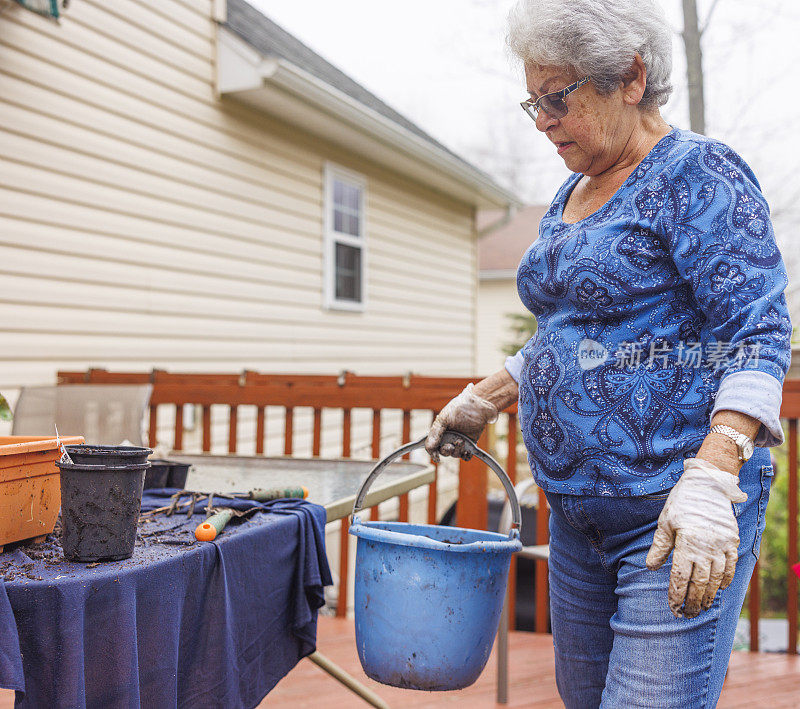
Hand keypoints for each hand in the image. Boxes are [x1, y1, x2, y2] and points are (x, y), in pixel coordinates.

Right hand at [425, 383, 497, 461]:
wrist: (479, 405)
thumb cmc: (460, 408)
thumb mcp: (443, 419)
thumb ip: (435, 434)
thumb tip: (429, 449)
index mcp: (440, 431)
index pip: (433, 445)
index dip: (433, 452)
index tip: (436, 457)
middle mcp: (449, 437)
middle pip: (444, 452)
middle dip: (446, 451)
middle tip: (450, 446)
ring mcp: (460, 440)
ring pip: (455, 454)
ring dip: (458, 450)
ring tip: (462, 441)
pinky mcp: (471, 443)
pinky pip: (466, 456)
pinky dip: (466, 456)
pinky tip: (468, 451)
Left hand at [645, 458, 746, 618]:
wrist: (708, 484)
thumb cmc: (682, 503)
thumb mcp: (665, 522)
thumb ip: (660, 547)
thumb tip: (650, 567)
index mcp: (686, 543)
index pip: (680, 577)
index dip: (675, 595)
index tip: (672, 608)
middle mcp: (706, 548)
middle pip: (699, 583)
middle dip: (692, 602)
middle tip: (687, 615)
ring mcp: (722, 546)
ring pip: (716, 579)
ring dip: (709, 596)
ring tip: (702, 607)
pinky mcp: (732, 542)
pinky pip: (731, 567)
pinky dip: (725, 580)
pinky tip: (719, 589)